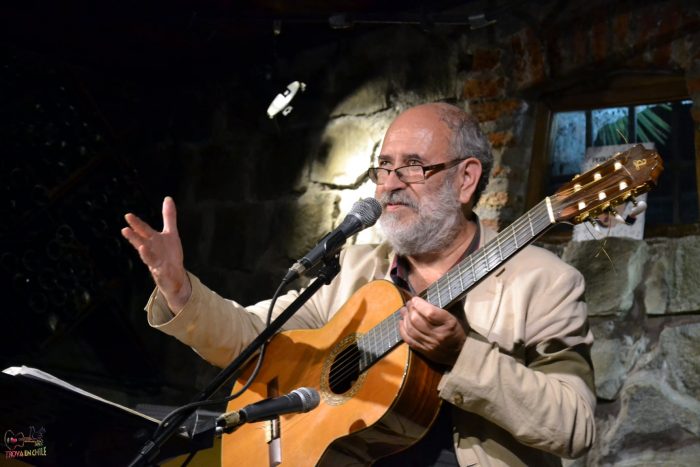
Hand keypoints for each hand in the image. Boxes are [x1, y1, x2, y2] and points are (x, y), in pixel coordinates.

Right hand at [121, 196, 190, 312]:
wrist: (174, 274)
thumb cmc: (169, 253)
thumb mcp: (171, 233)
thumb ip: (168, 216)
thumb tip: (168, 198)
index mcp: (153, 239)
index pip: (144, 230)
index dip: (136, 223)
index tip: (128, 215)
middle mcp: (151, 249)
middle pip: (142, 242)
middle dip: (134, 236)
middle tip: (124, 230)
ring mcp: (155, 261)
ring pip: (147, 256)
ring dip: (143, 251)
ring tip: (141, 248)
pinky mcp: (161, 272)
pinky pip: (158, 269)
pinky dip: (156, 267)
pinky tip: (155, 266)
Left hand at [399, 297, 466, 365]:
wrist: (462, 351)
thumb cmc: (459, 328)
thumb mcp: (457, 313)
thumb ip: (446, 302)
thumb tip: (435, 285)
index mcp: (449, 323)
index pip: (430, 313)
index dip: (419, 304)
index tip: (415, 299)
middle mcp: (439, 335)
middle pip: (417, 321)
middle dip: (410, 309)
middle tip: (409, 303)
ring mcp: (431, 344)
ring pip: (411, 330)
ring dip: (404, 318)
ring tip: (404, 311)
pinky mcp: (424, 350)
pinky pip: (409, 340)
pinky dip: (402, 330)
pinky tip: (402, 322)